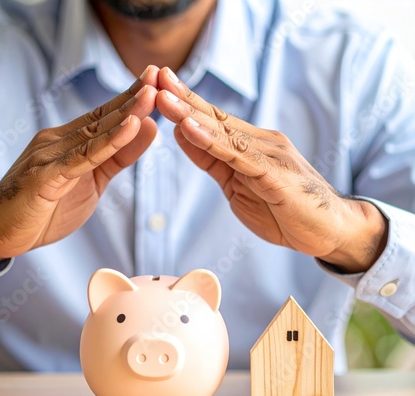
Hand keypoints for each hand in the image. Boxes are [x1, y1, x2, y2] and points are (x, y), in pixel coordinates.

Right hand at [0, 66, 159, 273]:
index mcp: (67, 142)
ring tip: (150, 94)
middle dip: (133, 97)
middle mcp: (58, 141)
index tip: (156, 80)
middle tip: (159, 74)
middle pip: (101, 117)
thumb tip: (146, 128)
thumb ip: (116, 157)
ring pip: (94, 133)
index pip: (104, 116)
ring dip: (125, 113)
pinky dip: (107, 143)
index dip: (130, 99)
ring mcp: (50, 156)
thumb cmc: (42, 208)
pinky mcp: (45, 176)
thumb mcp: (92, 182)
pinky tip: (129, 128)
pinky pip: (82, 158)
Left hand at [156, 67, 386, 272]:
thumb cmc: (284, 209)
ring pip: (223, 132)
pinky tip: (190, 128)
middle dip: (184, 99)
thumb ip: (213, 161)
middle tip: (156, 77)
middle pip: (216, 119)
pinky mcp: (274, 174)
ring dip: (191, 114)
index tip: (159, 86)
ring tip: (164, 97)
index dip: (186, 104)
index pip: (213, 121)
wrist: (328, 230)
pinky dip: (212, 141)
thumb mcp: (237, 186)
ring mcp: (269, 156)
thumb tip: (185, 133)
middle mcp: (260, 143)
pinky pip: (237, 156)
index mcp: (251, 146)